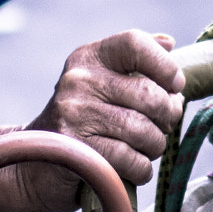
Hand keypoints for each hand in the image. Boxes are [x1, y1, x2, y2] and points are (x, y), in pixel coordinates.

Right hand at [21, 31, 184, 209]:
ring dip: (156, 145)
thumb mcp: (102, 82)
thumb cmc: (83, 120)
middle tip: (164, 125)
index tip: (176, 85)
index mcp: (89, 57)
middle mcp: (78, 80)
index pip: (135, 43)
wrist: (36, 162)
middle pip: (148, 93)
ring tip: (148, 147)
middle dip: (168, 115)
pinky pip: (130, 159)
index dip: (165, 65)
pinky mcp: (76, 149)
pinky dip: (142, 168)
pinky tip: (135, 167)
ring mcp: (74, 114)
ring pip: (143, 130)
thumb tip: (169, 43)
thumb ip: (135, 60)